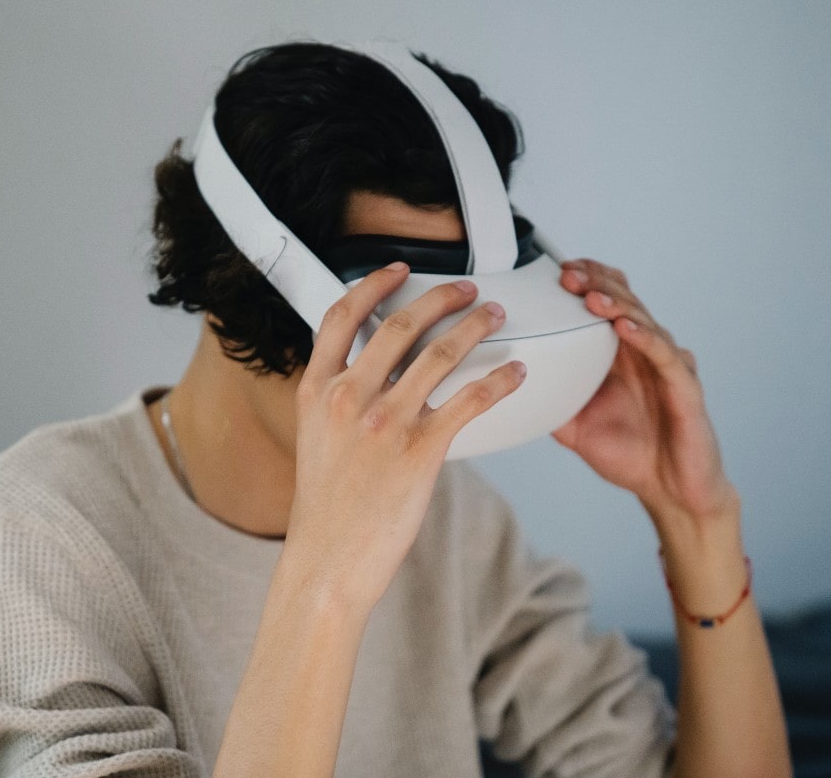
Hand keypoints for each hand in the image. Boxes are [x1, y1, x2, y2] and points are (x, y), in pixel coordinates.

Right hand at [285, 263, 526, 609]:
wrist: (328, 560)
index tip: (399, 270)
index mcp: (316, 390)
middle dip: (441, 298)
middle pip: (400, 325)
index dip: (374, 285)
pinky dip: (497, 380)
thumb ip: (337, 401)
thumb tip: (369, 374)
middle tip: (468, 289)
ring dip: (475, 327)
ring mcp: (384, 421)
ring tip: (495, 316)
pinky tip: (515, 373)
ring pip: (439, 353)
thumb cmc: (326, 507)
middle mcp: (348, 396)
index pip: (342, 317)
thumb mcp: (315, 439)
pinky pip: (469, 400)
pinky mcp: (420, 450)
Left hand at [552, 260, 738, 529]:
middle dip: (595, 284)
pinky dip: (645, 338)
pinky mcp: (686, 387)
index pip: (606, 302)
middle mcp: (645, 352)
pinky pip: (664, 355)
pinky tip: (624, 328)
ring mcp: (667, 366)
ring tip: (591, 296)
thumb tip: (505, 391)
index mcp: (620, 355)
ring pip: (643, 322)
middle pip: (623, 302)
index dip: (586, 282)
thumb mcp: (575, 428)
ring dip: (616, 305)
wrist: (671, 491)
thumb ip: (549, 403)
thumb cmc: (629, 454)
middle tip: (567, 275)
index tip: (556, 272)